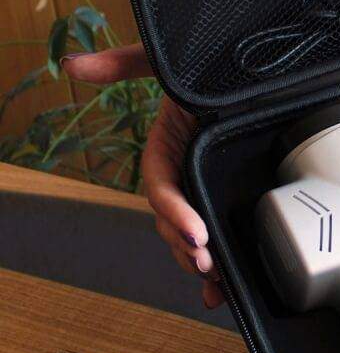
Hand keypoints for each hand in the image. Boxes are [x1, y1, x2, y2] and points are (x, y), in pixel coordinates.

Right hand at [63, 45, 223, 307]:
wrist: (251, 69)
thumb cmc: (206, 68)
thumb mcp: (167, 62)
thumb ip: (126, 63)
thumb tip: (74, 65)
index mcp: (166, 149)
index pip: (163, 188)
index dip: (174, 210)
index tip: (195, 229)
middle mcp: (183, 173)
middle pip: (175, 221)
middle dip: (185, 246)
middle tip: (206, 263)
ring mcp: (205, 186)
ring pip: (192, 234)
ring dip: (199, 260)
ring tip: (215, 281)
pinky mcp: (229, 194)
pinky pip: (220, 231)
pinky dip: (220, 263)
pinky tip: (225, 289)